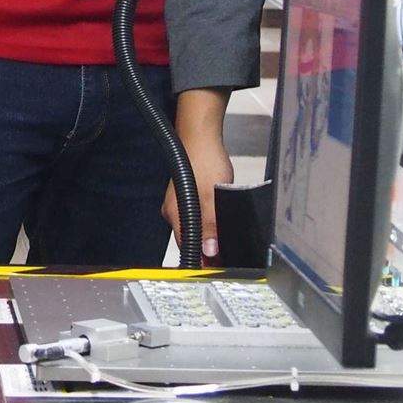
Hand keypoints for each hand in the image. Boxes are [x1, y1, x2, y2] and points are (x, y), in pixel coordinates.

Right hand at [162, 89, 232, 262]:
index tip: (218, 268)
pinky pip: (199, 215)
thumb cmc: (204, 159)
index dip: (204, 260)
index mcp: (176, 214)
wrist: (201, 134)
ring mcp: (181, 202)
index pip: (188, 248)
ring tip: (226, 239)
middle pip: (191, 239)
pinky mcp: (189, 194)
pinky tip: (220, 219)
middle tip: (227, 256)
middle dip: (208, 249)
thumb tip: (210, 250)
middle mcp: (174, 211)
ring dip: (210, 235)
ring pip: (196, 227)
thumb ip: (211, 225)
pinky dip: (210, 221)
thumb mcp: (212, 196)